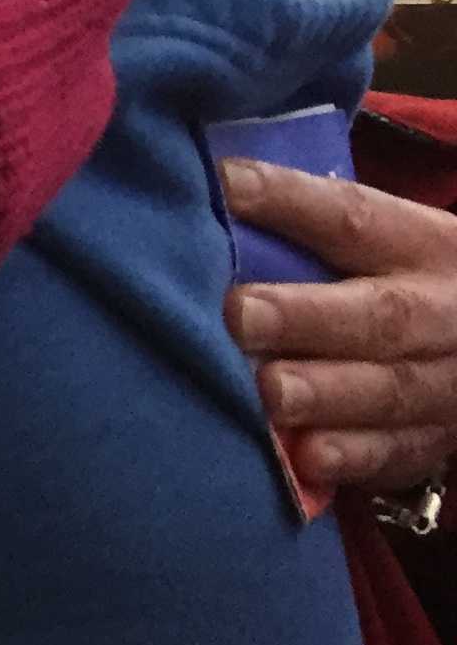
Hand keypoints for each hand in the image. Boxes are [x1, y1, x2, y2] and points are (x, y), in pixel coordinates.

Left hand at [220, 157, 456, 500]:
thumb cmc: (395, 281)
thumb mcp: (385, 241)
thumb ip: (307, 225)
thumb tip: (210, 187)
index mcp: (423, 245)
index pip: (353, 217)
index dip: (290, 201)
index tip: (226, 188)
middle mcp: (441, 312)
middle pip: (378, 314)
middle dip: (307, 316)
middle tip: (240, 315)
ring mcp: (445, 384)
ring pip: (389, 390)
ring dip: (326, 392)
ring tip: (269, 392)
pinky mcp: (431, 441)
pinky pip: (397, 453)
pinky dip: (353, 457)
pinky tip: (309, 457)